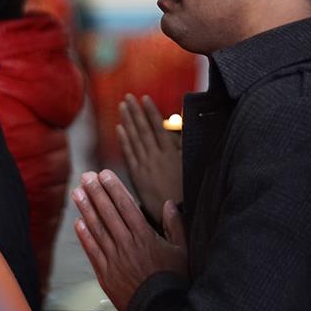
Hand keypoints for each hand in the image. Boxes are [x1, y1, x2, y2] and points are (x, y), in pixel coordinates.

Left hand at [72, 170, 187, 310]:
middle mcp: (127, 245)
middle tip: (86, 177)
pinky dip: (84, 236)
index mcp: (145, 237)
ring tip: (77, 193)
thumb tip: (169, 203)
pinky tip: (78, 223)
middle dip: (96, 193)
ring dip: (85, 209)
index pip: (126, 206)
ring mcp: (114, 259)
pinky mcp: (105, 274)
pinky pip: (92, 251)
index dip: (113, 188)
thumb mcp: (182, 251)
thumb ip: (175, 225)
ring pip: (97, 229)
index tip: (104, 174)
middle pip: (108, 213)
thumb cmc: (173, 280)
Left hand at [117, 94, 182, 222]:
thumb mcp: (191, 165)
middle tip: (128, 97)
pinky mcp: (137, 176)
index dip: (150, 112)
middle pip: (143, 130)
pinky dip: (123, 141)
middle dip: (135, 112)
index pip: (158, 127)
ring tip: (123, 107)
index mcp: (171, 154)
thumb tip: (177, 129)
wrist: (178, 213)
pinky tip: (119, 129)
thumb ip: (182, 146)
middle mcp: (156, 157)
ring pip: (134, 139)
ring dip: (128, 122)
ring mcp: (145, 166)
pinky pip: (129, 155)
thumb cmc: (188, 190)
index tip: (144, 98)